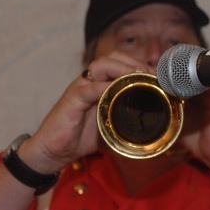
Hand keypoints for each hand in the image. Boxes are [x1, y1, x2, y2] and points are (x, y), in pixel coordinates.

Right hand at [20, 51, 149, 172]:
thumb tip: (151, 121)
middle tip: (151, 75)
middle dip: (135, 63)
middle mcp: (89, 81)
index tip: (157, 76)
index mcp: (98, 84)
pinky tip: (118, 91)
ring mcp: (80, 88)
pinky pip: (90, 88)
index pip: (120, 63)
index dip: (139, 65)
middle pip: (113, 58)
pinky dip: (105, 87)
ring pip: (102, 66)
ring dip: (123, 70)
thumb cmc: (79, 137)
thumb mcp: (109, 125)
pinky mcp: (72, 99)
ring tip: (139, 79)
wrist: (53, 151)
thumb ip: (124, 117)